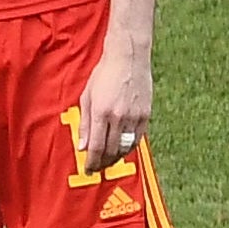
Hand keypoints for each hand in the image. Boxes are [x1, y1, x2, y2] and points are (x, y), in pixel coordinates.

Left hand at [75, 46, 151, 176]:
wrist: (128, 58)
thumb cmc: (104, 74)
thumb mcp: (87, 96)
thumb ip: (85, 123)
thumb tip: (83, 146)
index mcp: (101, 112)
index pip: (96, 147)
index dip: (91, 162)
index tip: (88, 169)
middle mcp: (118, 117)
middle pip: (110, 151)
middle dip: (102, 163)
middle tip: (97, 168)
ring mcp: (134, 117)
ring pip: (124, 148)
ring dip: (115, 158)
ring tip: (107, 161)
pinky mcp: (145, 115)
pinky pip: (136, 139)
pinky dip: (128, 148)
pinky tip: (121, 150)